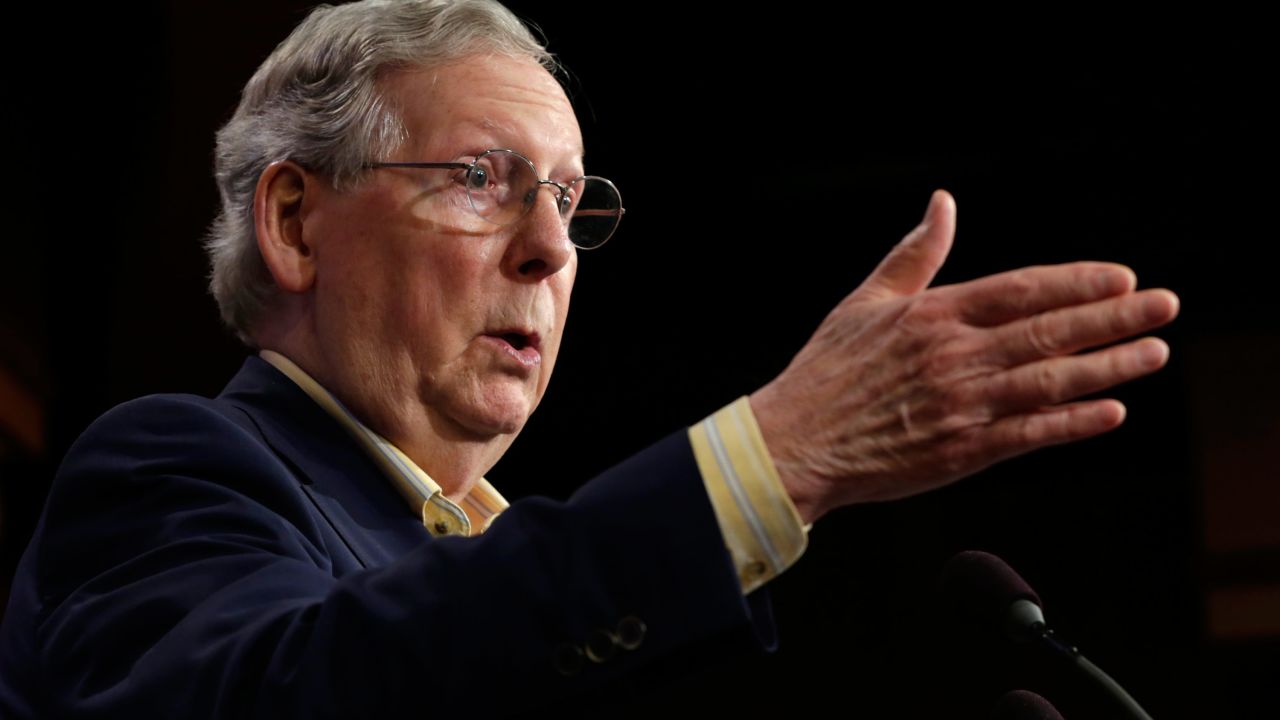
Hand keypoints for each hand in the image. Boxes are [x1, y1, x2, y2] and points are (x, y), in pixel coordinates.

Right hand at [750, 190, 1179, 524]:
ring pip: (1050, 380)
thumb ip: (915, 254)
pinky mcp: (961, 451)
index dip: (1076, 282)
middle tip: (1164, 305)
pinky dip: (1073, 423)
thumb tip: (944, 204)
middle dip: (1114, 317)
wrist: (795, 442)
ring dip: (1109, 366)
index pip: (1021, 290)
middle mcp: (954, 356)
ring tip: (1154, 352)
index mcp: (933, 315)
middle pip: (1049, 331)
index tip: (1120, 277)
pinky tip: (1112, 411)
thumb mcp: (865, 300)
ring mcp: (961, 405)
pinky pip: (1029, 433)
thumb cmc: (826, 372)